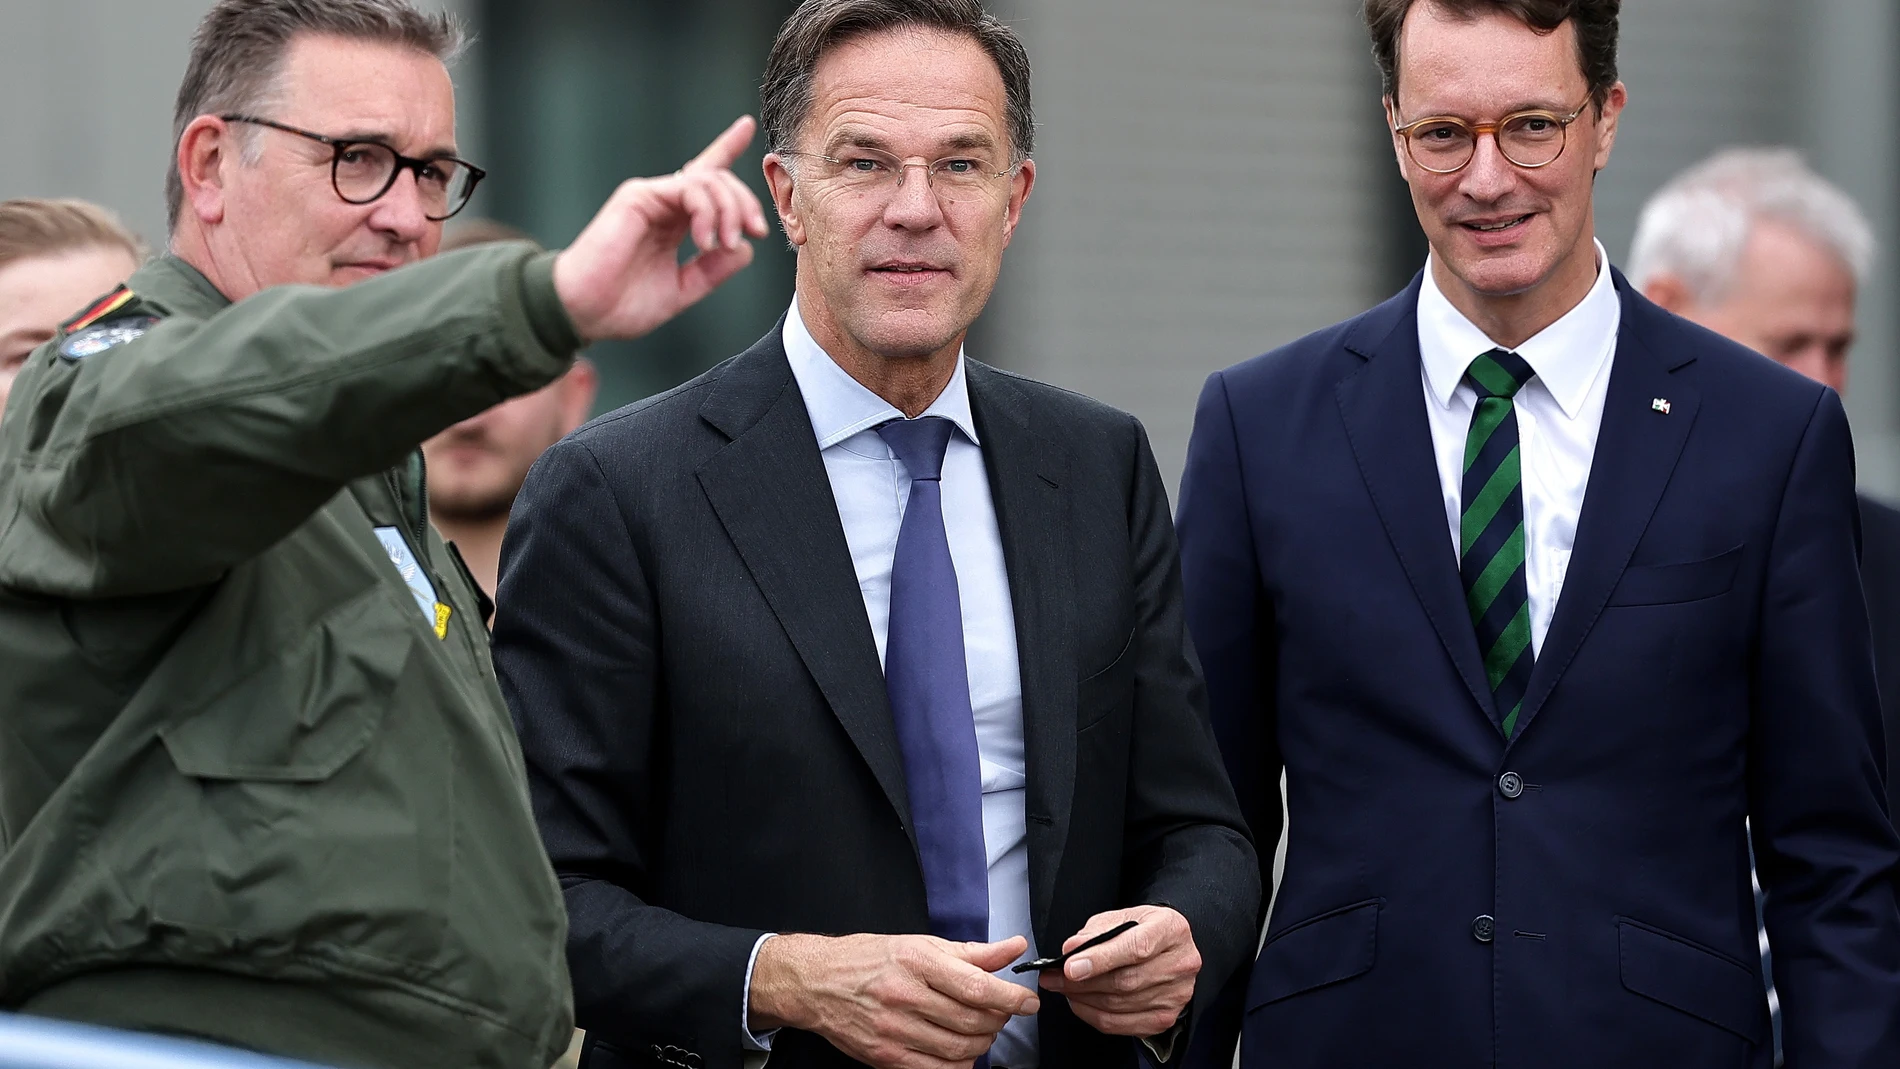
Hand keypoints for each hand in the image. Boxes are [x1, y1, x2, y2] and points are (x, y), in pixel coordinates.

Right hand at [551, 115, 769, 342]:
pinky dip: (706, 211)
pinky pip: (688, 187)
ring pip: (709, 180)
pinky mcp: (639, 196)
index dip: (725, 148)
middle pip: (718, 179)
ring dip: (729, 210)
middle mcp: (664, 203)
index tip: (745, 125)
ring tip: (726, 243)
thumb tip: (744, 248)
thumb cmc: (623, 304)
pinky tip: (704, 240)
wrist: (585, 312)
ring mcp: (651, 196)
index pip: (704, 180)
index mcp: (675, 221)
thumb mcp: (683, 288)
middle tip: (757, 232)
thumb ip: (714, 269)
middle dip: (746, 203)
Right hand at [749, 932, 1039, 1068]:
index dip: (1011, 999)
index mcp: (917, 962)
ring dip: (983, 1042)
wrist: (816, 983)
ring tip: (982, 1029)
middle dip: (999, 1021)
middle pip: (973, 1021)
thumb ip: (971, 952)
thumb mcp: (920, 944)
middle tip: (1003, 1013)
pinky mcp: (886, 1057)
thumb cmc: (868, 958)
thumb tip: (1014, 947)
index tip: (1028, 1002)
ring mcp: (895, 1031)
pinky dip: (960, 1063)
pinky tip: (961, 1049)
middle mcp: (906, 997)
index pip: (978, 988)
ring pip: (961, 1048)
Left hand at [1038, 905, 1200, 1038]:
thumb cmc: (1142, 929)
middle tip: (1053, 978)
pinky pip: (1120, 1024)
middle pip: (1126, 981)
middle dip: (1082, 983)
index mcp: (1171, 929)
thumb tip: (1072, 949)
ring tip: (1062, 988)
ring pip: (1120, 1005)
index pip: (1136, 948)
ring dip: (1083, 999)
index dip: (1100, 960)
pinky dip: (1093, 1015)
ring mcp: (1176, 994)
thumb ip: (1096, 931)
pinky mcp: (1165, 1017)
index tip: (1069, 967)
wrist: (1168, 947)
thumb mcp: (1121, 917)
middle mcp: (1181, 963)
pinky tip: (1079, 1002)